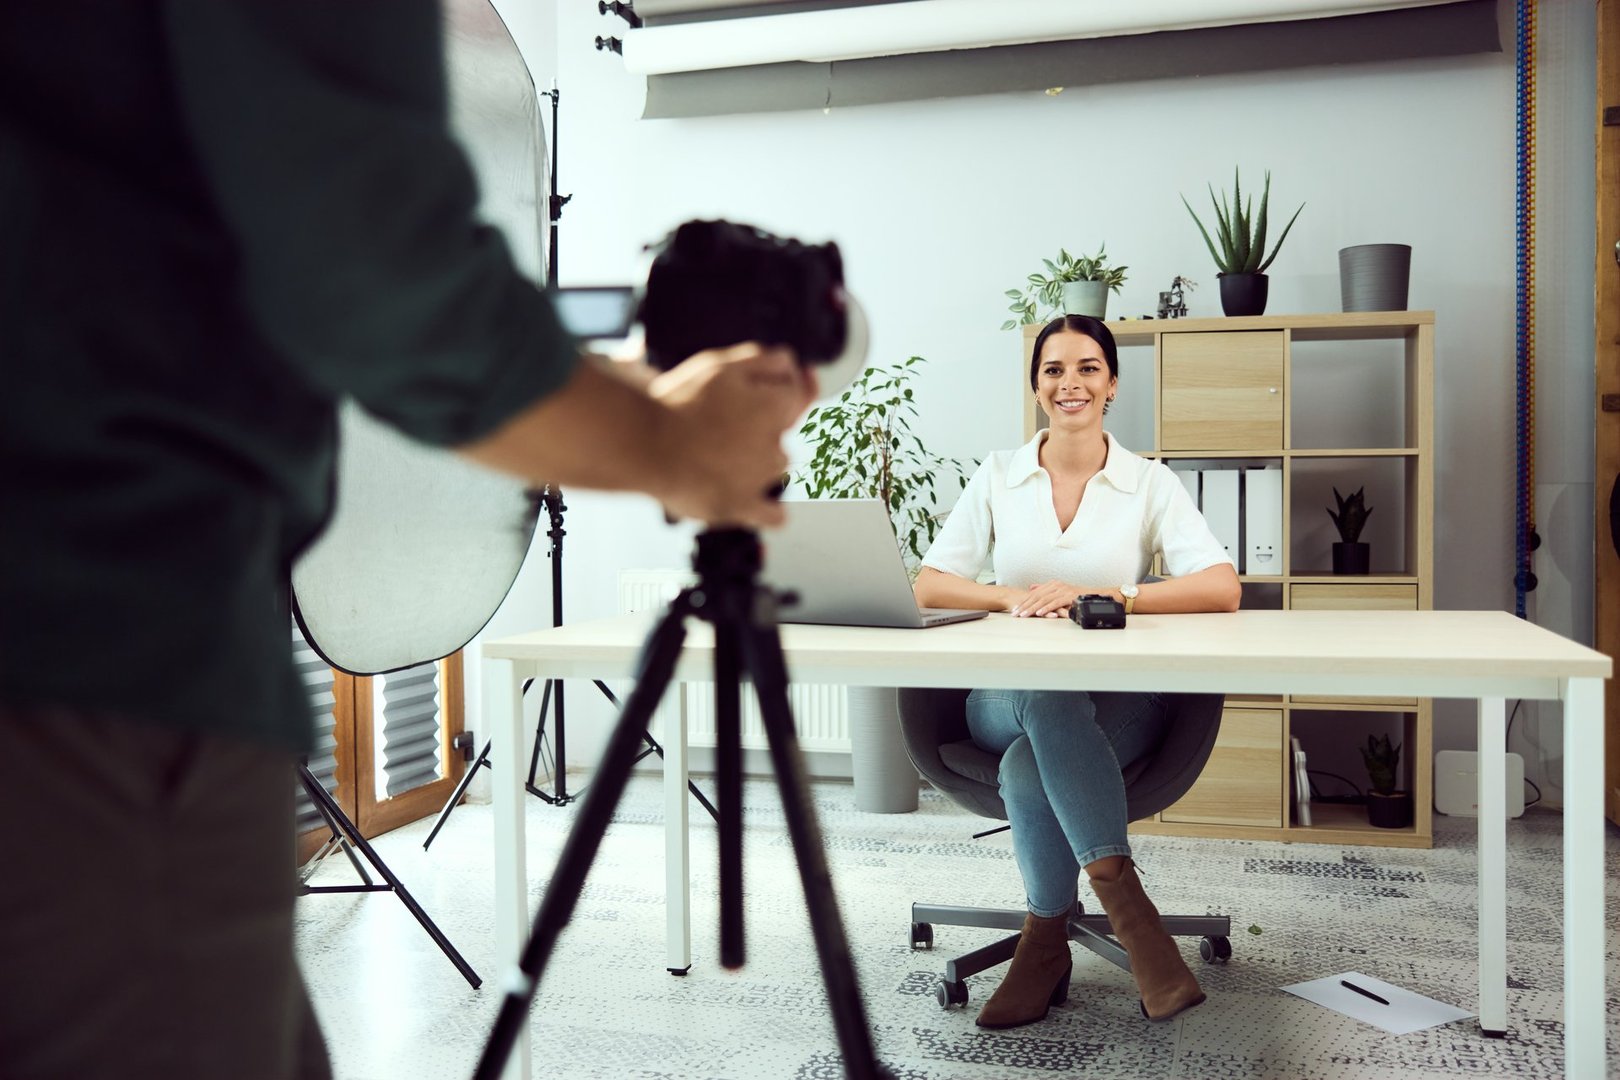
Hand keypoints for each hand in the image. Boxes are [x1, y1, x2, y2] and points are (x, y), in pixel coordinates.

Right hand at [649, 342, 816, 527]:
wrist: (646, 444)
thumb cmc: (678, 404)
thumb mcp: (721, 365)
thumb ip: (764, 361)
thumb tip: (791, 364)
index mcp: (775, 407)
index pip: (794, 396)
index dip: (769, 390)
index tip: (752, 392)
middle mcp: (777, 443)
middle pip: (782, 433)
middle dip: (760, 427)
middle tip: (723, 424)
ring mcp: (761, 479)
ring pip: (775, 468)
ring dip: (758, 463)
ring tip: (719, 456)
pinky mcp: (742, 506)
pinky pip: (774, 515)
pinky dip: (769, 510)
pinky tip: (757, 502)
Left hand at [1010, 580, 1089, 618]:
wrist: (1094, 596)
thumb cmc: (1076, 596)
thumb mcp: (1059, 591)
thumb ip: (1045, 589)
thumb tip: (1031, 587)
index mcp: (1053, 584)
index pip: (1034, 593)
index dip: (1024, 601)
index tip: (1015, 609)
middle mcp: (1056, 585)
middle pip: (1036, 596)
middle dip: (1024, 605)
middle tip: (1015, 613)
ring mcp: (1063, 590)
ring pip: (1044, 600)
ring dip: (1032, 608)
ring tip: (1024, 615)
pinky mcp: (1069, 596)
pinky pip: (1055, 603)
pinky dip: (1047, 608)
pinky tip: (1039, 613)